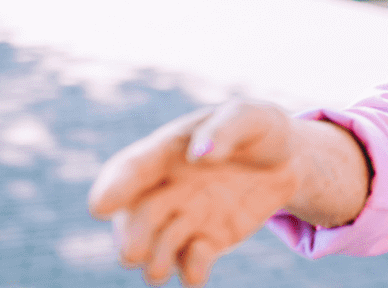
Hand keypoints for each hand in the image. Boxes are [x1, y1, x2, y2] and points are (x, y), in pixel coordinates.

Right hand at [88, 100, 300, 286]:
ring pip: (157, 246)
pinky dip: (190, 269)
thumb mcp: (251, 116)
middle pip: (137, 217)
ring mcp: (186, 217)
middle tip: (132, 254)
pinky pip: (191, 261)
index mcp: (166, 152)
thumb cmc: (259, 129)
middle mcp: (167, 188)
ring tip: (158, 271)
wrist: (288, 158)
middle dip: (130, 237)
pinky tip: (197, 272)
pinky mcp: (208, 240)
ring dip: (154, 260)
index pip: (130, 170)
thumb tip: (200, 154)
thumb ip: (225, 129)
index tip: (100, 208)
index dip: (113, 188)